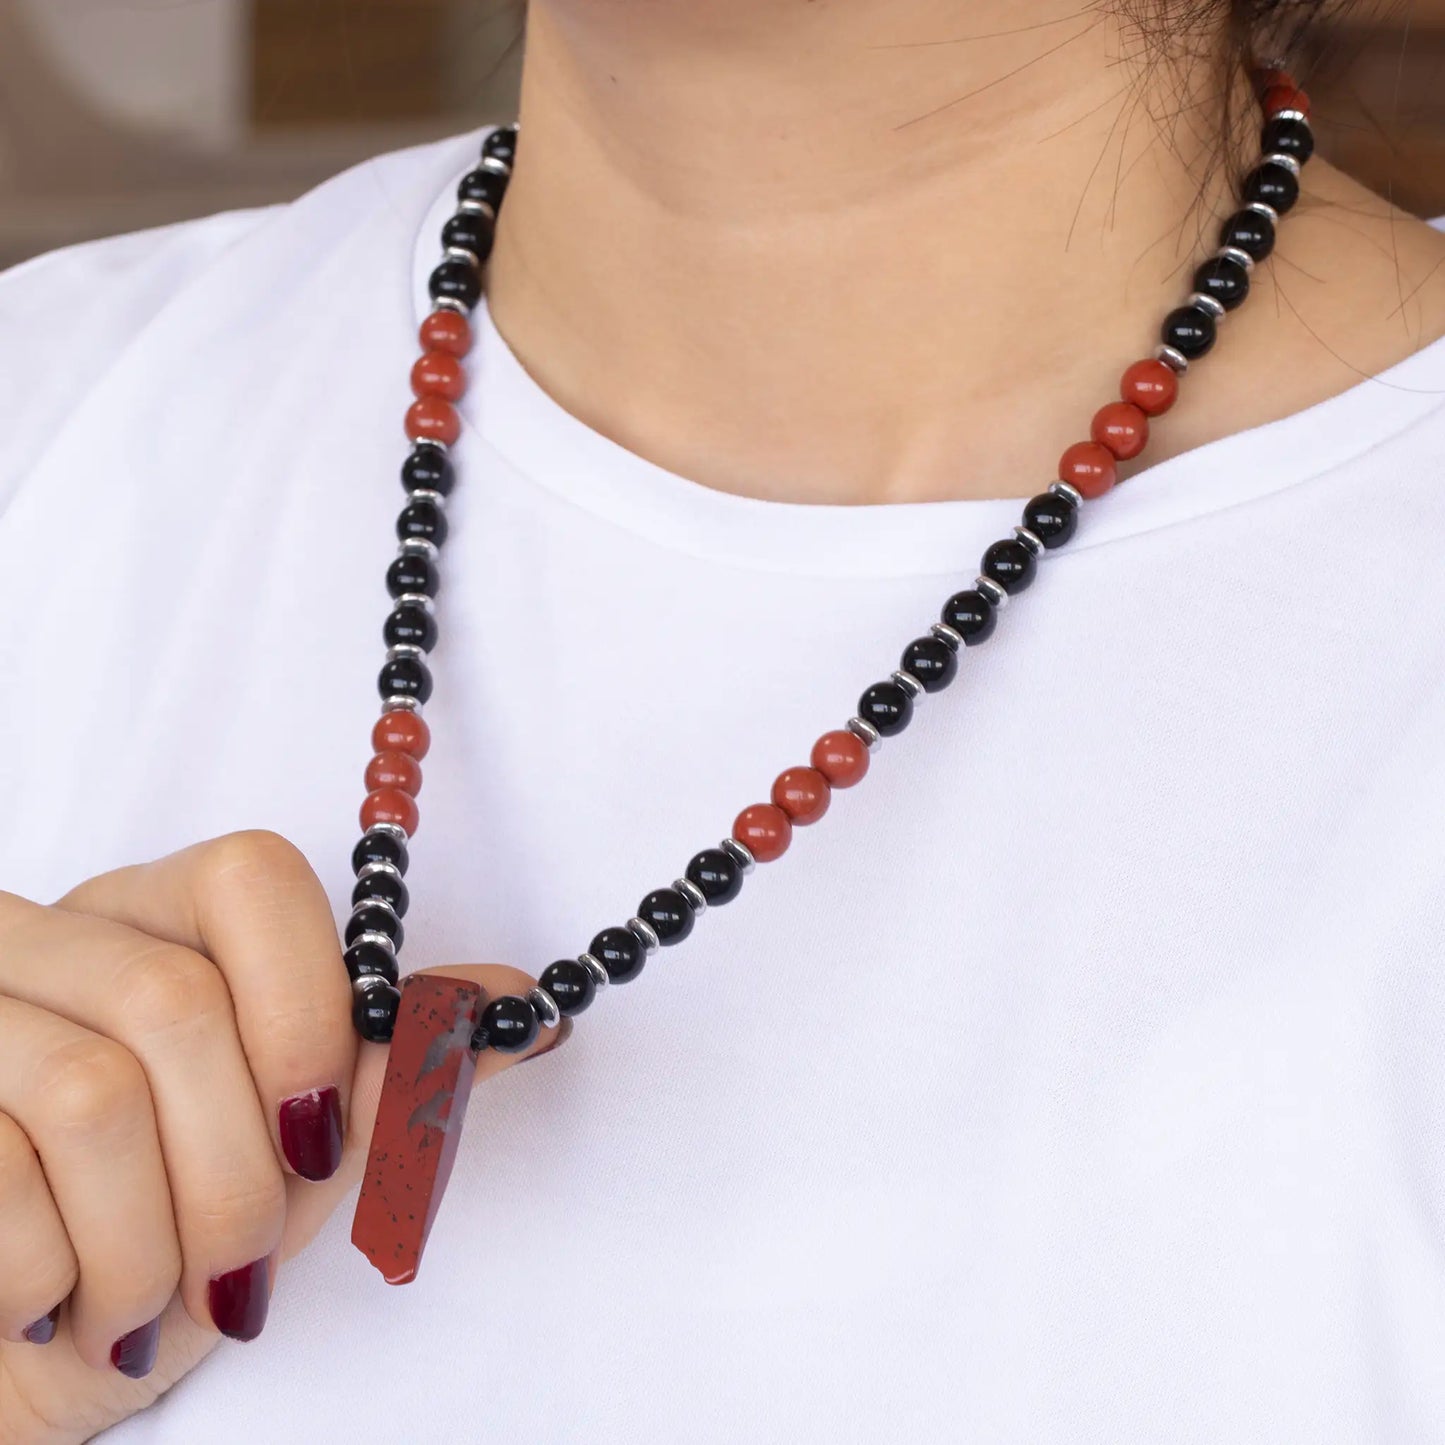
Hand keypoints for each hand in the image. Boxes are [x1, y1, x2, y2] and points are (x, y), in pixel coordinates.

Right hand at [0, 830, 565, 1444]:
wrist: (20, 1347)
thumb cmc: (167, 1234)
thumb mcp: (293, 1157)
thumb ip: (388, 1079)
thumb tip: (520, 1009)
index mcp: (158, 919)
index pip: (252, 876)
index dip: (304, 1009)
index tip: (319, 1135)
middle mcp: (49, 938)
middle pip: (174, 1004)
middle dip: (234, 1177)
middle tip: (240, 1269)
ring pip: (87, 1092)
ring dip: (147, 1244)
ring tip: (150, 1307)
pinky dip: (54, 1278)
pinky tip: (56, 1308)